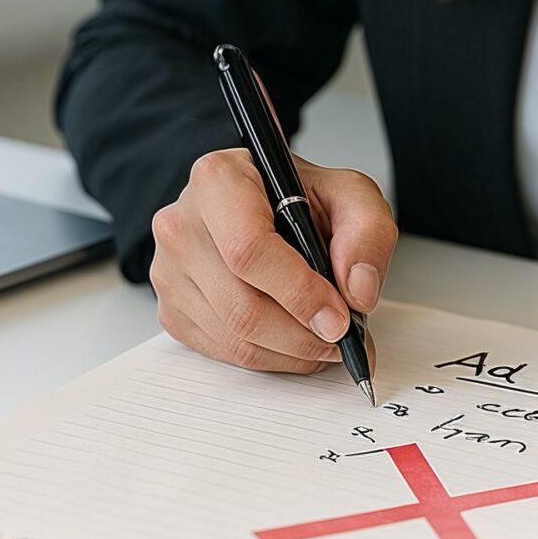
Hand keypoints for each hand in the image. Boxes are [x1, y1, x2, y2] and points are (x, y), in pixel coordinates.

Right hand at [149, 147, 395, 373]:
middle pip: (241, 305)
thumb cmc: (297, 197)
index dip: (299, 292)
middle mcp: (182, 224)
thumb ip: (367, 233)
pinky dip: (269, 357)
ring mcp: (170, 270)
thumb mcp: (349, 194)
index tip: (339, 317)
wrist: (263, 205)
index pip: (249, 249)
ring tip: (326, 341)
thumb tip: (358, 291)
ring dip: (291, 353)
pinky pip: (222, 352)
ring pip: (233, 337)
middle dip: (303, 335)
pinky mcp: (172, 309)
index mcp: (218, 181)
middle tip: (343, 339)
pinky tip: (294, 340)